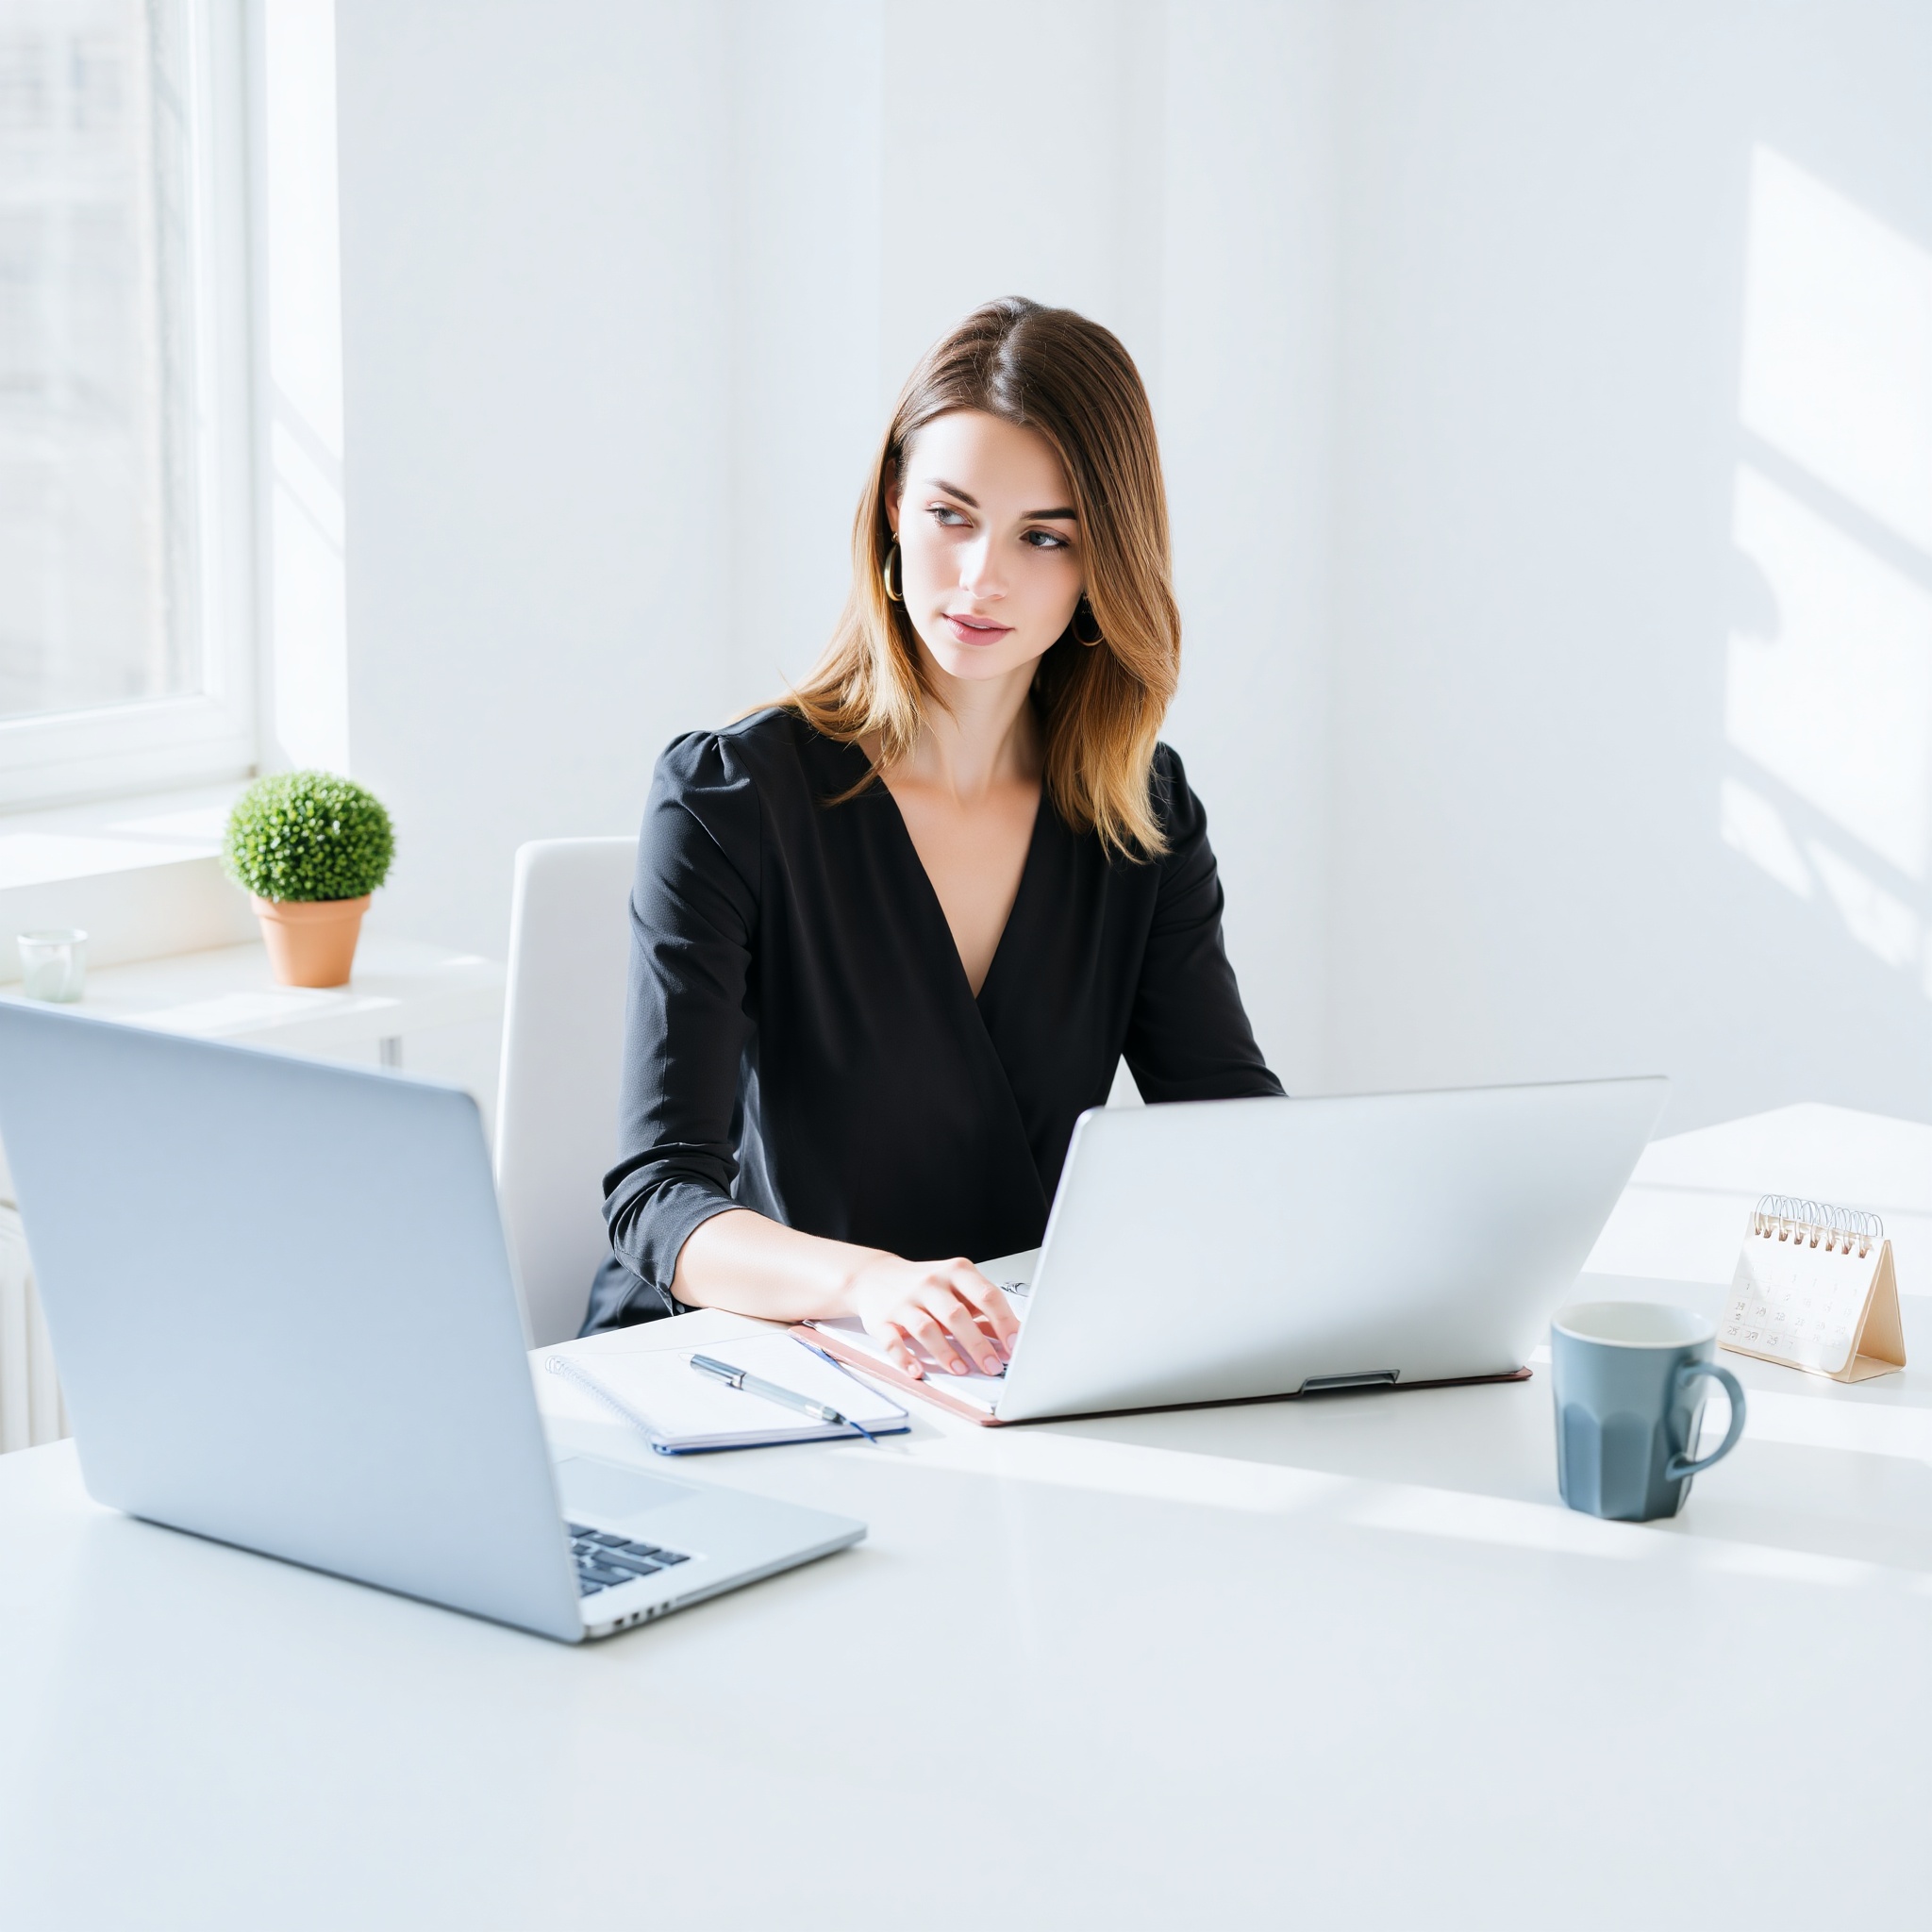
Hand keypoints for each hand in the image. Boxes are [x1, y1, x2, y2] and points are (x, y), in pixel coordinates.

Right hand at [845, 1254, 1018, 1378]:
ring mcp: (904, 1301)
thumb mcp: (957, 1289)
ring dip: (946, 1352)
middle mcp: (931, 1284)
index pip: (986, 1295)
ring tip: (961, 1370)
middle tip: (992, 1366)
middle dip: (977, 1344)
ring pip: (926, 1328)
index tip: (1015, 1344)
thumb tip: (1010, 1341)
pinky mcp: (882, 1320)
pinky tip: (917, 1371)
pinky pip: (892, 1341)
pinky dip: (905, 1358)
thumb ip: (982, 1312)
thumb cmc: (925, 1286)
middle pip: (956, 1315)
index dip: (1004, 1322)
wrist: (876, 1276)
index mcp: (956, 1272)